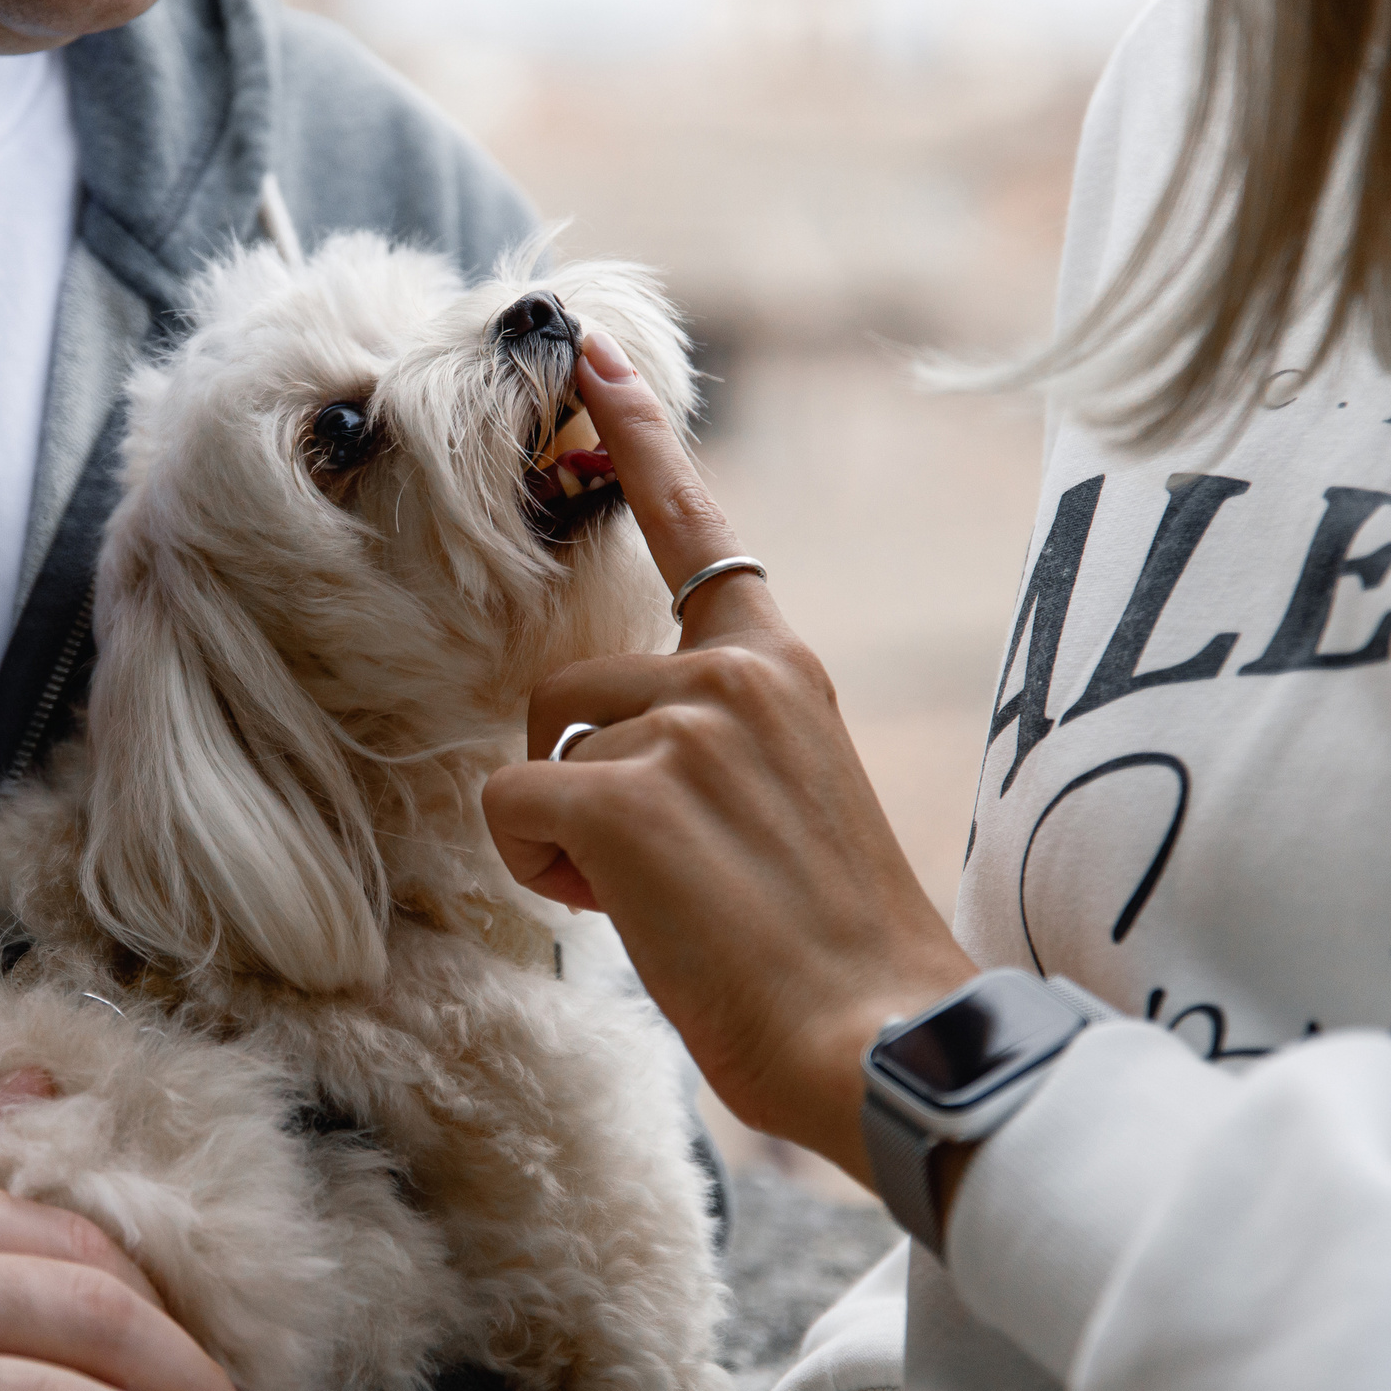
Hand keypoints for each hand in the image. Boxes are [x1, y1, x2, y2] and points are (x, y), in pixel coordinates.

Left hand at [481, 332, 975, 1182]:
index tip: (591, 355)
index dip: (637, 437)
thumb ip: (711, 738)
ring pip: (536, 752)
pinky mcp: (627, 795)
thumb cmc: (830, 945)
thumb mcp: (788, 799)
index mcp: (781, 665)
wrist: (880, 1035)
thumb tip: (602, 750)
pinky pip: (510, 809)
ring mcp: (681, 726)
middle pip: (565, 687)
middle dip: (582, 782)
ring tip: (666, 898)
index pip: (699, 526)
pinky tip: (626, 914)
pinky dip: (542, 873)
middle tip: (673, 870)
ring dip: (568, 833)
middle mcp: (735, 672)